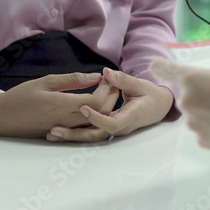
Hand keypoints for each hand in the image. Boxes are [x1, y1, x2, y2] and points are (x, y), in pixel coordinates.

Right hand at [0, 72, 118, 137]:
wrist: (2, 117)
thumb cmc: (21, 96)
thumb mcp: (46, 82)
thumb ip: (72, 80)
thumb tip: (96, 76)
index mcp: (61, 104)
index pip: (96, 101)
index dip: (106, 89)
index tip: (106, 77)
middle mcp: (65, 120)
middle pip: (100, 114)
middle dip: (110, 99)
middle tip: (111, 84)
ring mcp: (64, 130)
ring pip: (94, 124)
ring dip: (104, 110)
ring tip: (104, 94)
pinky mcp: (61, 135)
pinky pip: (84, 129)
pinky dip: (93, 118)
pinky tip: (93, 107)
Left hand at [48, 67, 172, 142]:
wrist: (158, 107)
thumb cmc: (150, 94)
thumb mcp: (139, 84)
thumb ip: (122, 79)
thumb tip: (106, 72)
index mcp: (129, 118)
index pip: (111, 123)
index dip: (96, 118)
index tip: (82, 108)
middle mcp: (120, 128)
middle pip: (96, 136)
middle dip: (75, 134)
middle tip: (54, 129)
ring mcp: (113, 131)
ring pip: (91, 137)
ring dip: (71, 136)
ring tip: (51, 133)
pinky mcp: (107, 129)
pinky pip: (91, 132)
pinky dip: (75, 132)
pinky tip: (59, 131)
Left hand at [150, 59, 209, 154]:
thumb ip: (203, 79)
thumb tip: (194, 85)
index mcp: (191, 79)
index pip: (168, 70)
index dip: (160, 68)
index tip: (152, 66)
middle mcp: (186, 100)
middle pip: (187, 97)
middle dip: (201, 99)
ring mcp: (191, 122)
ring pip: (195, 116)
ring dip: (207, 115)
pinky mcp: (201, 140)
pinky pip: (203, 132)